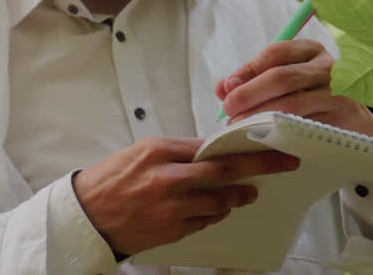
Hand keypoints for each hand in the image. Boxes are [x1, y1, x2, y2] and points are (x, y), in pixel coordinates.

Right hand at [72, 137, 299, 255]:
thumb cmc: (113, 180)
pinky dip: (215, 214)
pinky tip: (217, 209)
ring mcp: (172, 206)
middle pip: (224, 171)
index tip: (267, 143)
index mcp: (160, 150)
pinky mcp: (173, 229)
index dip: (243, 146)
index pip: (211, 146)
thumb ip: (178, 151)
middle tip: (282, 164)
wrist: (89, 214)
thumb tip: (211, 151)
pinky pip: (205, 221)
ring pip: (220, 201)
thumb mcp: (143, 152)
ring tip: (247, 193)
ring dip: (238, 197)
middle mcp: (168, 177)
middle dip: (259, 166)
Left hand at [214, 39, 372, 140]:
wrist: (356, 122)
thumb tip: (222, 87)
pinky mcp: (343, 115)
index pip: (275, 53)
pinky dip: (281, 131)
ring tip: (239, 126)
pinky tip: (265, 137)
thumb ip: (253, 81)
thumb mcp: (286, 82)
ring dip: (260, 116)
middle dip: (249, 94)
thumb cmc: (313, 97)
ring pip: (293, 103)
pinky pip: (307, 124)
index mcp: (310, 50)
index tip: (227, 88)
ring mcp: (338, 90)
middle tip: (229, 110)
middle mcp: (326, 65)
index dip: (248, 70)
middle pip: (281, 77)